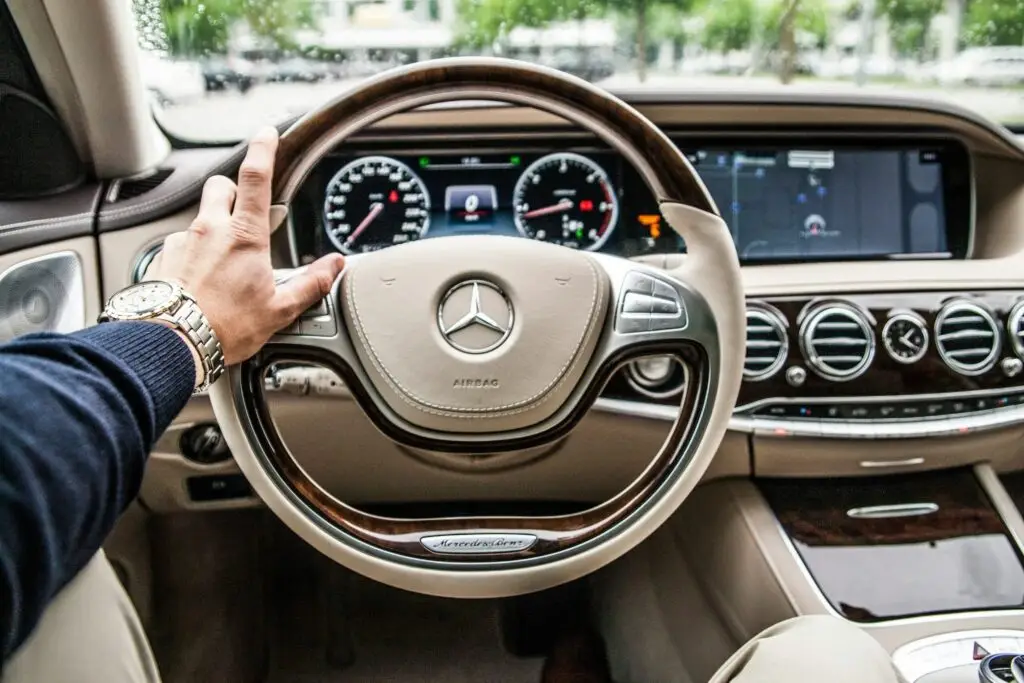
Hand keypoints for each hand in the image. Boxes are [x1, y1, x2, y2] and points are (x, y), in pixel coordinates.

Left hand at [147, 126, 344, 365]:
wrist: (170, 343)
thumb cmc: (223, 328)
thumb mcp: (279, 310)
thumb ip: (310, 283)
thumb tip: (334, 266)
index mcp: (244, 236)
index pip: (256, 177)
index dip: (263, 149)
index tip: (267, 133)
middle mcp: (210, 230)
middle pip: (221, 186)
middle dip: (234, 191)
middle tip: (246, 212)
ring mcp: (183, 242)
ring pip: (200, 217)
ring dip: (214, 228)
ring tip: (224, 263)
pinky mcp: (163, 259)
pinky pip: (181, 245)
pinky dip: (193, 255)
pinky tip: (200, 281)